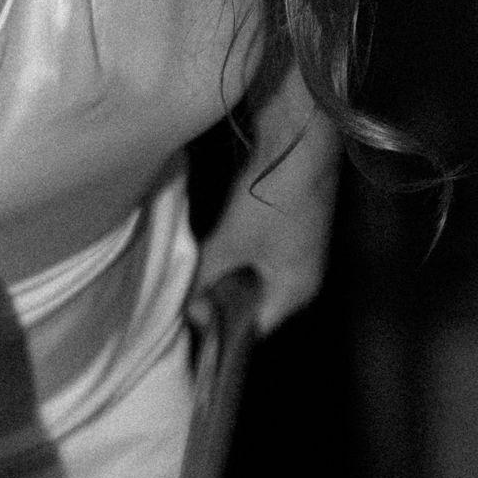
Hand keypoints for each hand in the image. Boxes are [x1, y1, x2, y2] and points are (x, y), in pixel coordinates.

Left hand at [195, 79, 339, 336]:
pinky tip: (203, 249)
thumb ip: (206, 277)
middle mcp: (301, 277)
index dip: (220, 332)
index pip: (255, 329)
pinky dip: (230, 256)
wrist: (301, 145)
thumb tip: (185, 309)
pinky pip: (254, 255)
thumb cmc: (272, 202)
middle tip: (176, 301)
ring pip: (251, 277)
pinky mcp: (286, 228)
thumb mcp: (231, 243)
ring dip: (222, 277)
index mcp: (295, 292)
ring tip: (184, 277)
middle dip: (217, 302)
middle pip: (253, 303)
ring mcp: (296, 251)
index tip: (184, 329)